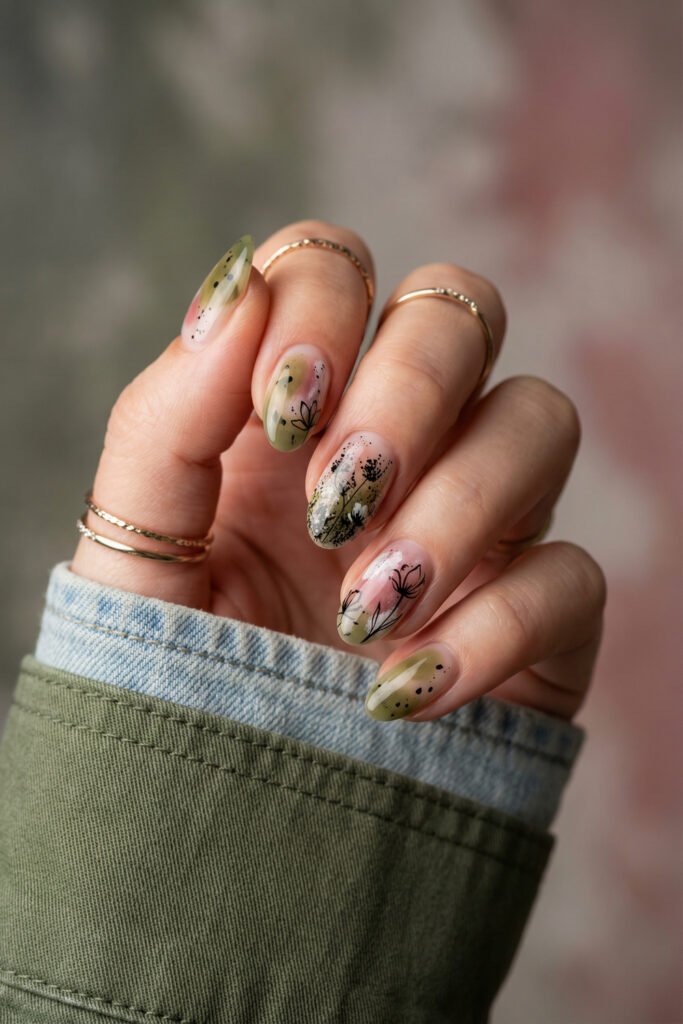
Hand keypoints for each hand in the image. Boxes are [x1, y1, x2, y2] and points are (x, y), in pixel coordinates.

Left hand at [71, 219, 605, 722]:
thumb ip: (168, 414)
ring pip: (540, 418)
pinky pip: (573, 571)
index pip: (338, 267)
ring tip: (364, 611)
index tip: (288, 400)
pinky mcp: (536, 612)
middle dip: (411, 387)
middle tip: (337, 499)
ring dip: (460, 506)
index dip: (325, 303)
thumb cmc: (172, 665)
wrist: (228, 811)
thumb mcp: (135, 543)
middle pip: (462, 310)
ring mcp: (478, 518)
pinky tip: (405, 692)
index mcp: (294, 403)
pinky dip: (498, 626)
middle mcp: (398, 438)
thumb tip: (238, 287)